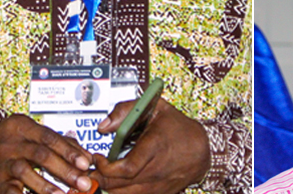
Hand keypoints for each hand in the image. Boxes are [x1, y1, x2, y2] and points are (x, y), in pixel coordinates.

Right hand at [0, 114, 92, 193]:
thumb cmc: (14, 141)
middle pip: (40, 155)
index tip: (85, 163)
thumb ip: (61, 143)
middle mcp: (11, 143)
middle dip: (64, 170)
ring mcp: (1, 162)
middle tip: (83, 182)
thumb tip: (87, 158)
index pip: (50, 138)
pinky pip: (9, 191)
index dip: (69, 151)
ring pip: (24, 172)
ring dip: (46, 186)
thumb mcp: (33, 134)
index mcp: (22, 126)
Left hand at [90, 98, 209, 193]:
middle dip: (100, 179)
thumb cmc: (177, 127)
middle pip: (120, 185)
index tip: (97, 157)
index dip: (105, 167)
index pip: (126, 168)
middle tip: (91, 170)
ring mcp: (159, 185)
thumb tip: (103, 127)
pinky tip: (115, 184)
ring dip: (107, 188)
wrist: (201, 149)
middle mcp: (157, 169)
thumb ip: (126, 110)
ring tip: (100, 177)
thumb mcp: (155, 108)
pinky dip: (120, 193)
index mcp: (156, 146)